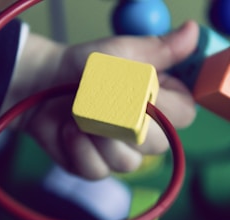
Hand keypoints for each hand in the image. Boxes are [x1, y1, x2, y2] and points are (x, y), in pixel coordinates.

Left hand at [2, 20, 198, 178]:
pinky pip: (96, 170)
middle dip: (126, 125)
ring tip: (80, 115)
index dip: (164, 107)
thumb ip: (155, 50)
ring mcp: (118, 152)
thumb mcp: (117, 53)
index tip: (138, 90)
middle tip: (102, 103)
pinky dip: (78, 148)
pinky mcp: (93, 166)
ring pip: (126, 163)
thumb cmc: (81, 67)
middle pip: (157, 146)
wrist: (43, 85)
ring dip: (98, 136)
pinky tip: (68, 130)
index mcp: (156, 103)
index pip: (182, 116)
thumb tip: (191, 34)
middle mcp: (142, 132)